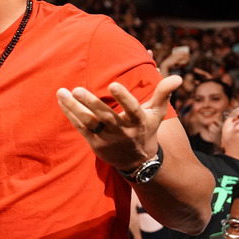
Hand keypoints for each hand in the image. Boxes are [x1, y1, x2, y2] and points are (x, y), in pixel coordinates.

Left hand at [56, 75, 182, 171]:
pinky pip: (80, 127)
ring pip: (89, 123)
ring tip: (62, 92)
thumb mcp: (157, 113)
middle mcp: (122, 131)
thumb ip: (163, 93)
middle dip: (91, 103)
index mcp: (138, 121)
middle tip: (77, 89)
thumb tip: (178, 76)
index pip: (132, 109)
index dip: (123, 98)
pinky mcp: (94, 143)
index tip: (113, 84)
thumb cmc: (146, 129)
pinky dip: (70, 114)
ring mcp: (107, 138)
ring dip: (74, 108)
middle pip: (105, 116)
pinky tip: (61, 100)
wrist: (137, 161)